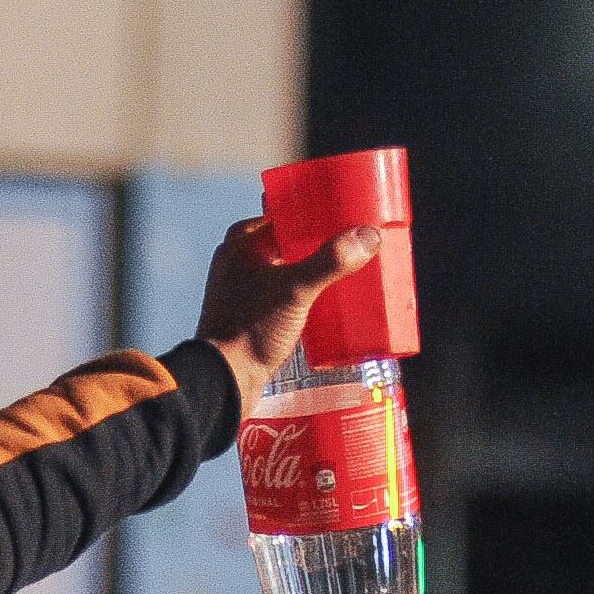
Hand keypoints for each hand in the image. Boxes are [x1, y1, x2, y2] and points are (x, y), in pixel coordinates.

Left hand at [193, 214, 380, 407]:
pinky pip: (287, 293)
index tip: (352, 217)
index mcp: (243, 241)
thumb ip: (331, 261)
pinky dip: (308, 292)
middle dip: (325, 244)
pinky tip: (333, 299)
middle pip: (293, 242)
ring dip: (319, 270)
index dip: (320, 214)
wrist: (224, 380)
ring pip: (291, 268)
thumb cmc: (250, 329)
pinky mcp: (252, 313)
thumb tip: (369, 235)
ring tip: (354, 270)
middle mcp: (240, 259)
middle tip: (361, 245)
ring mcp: (244, 287)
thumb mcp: (295, 290)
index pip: (288, 214)